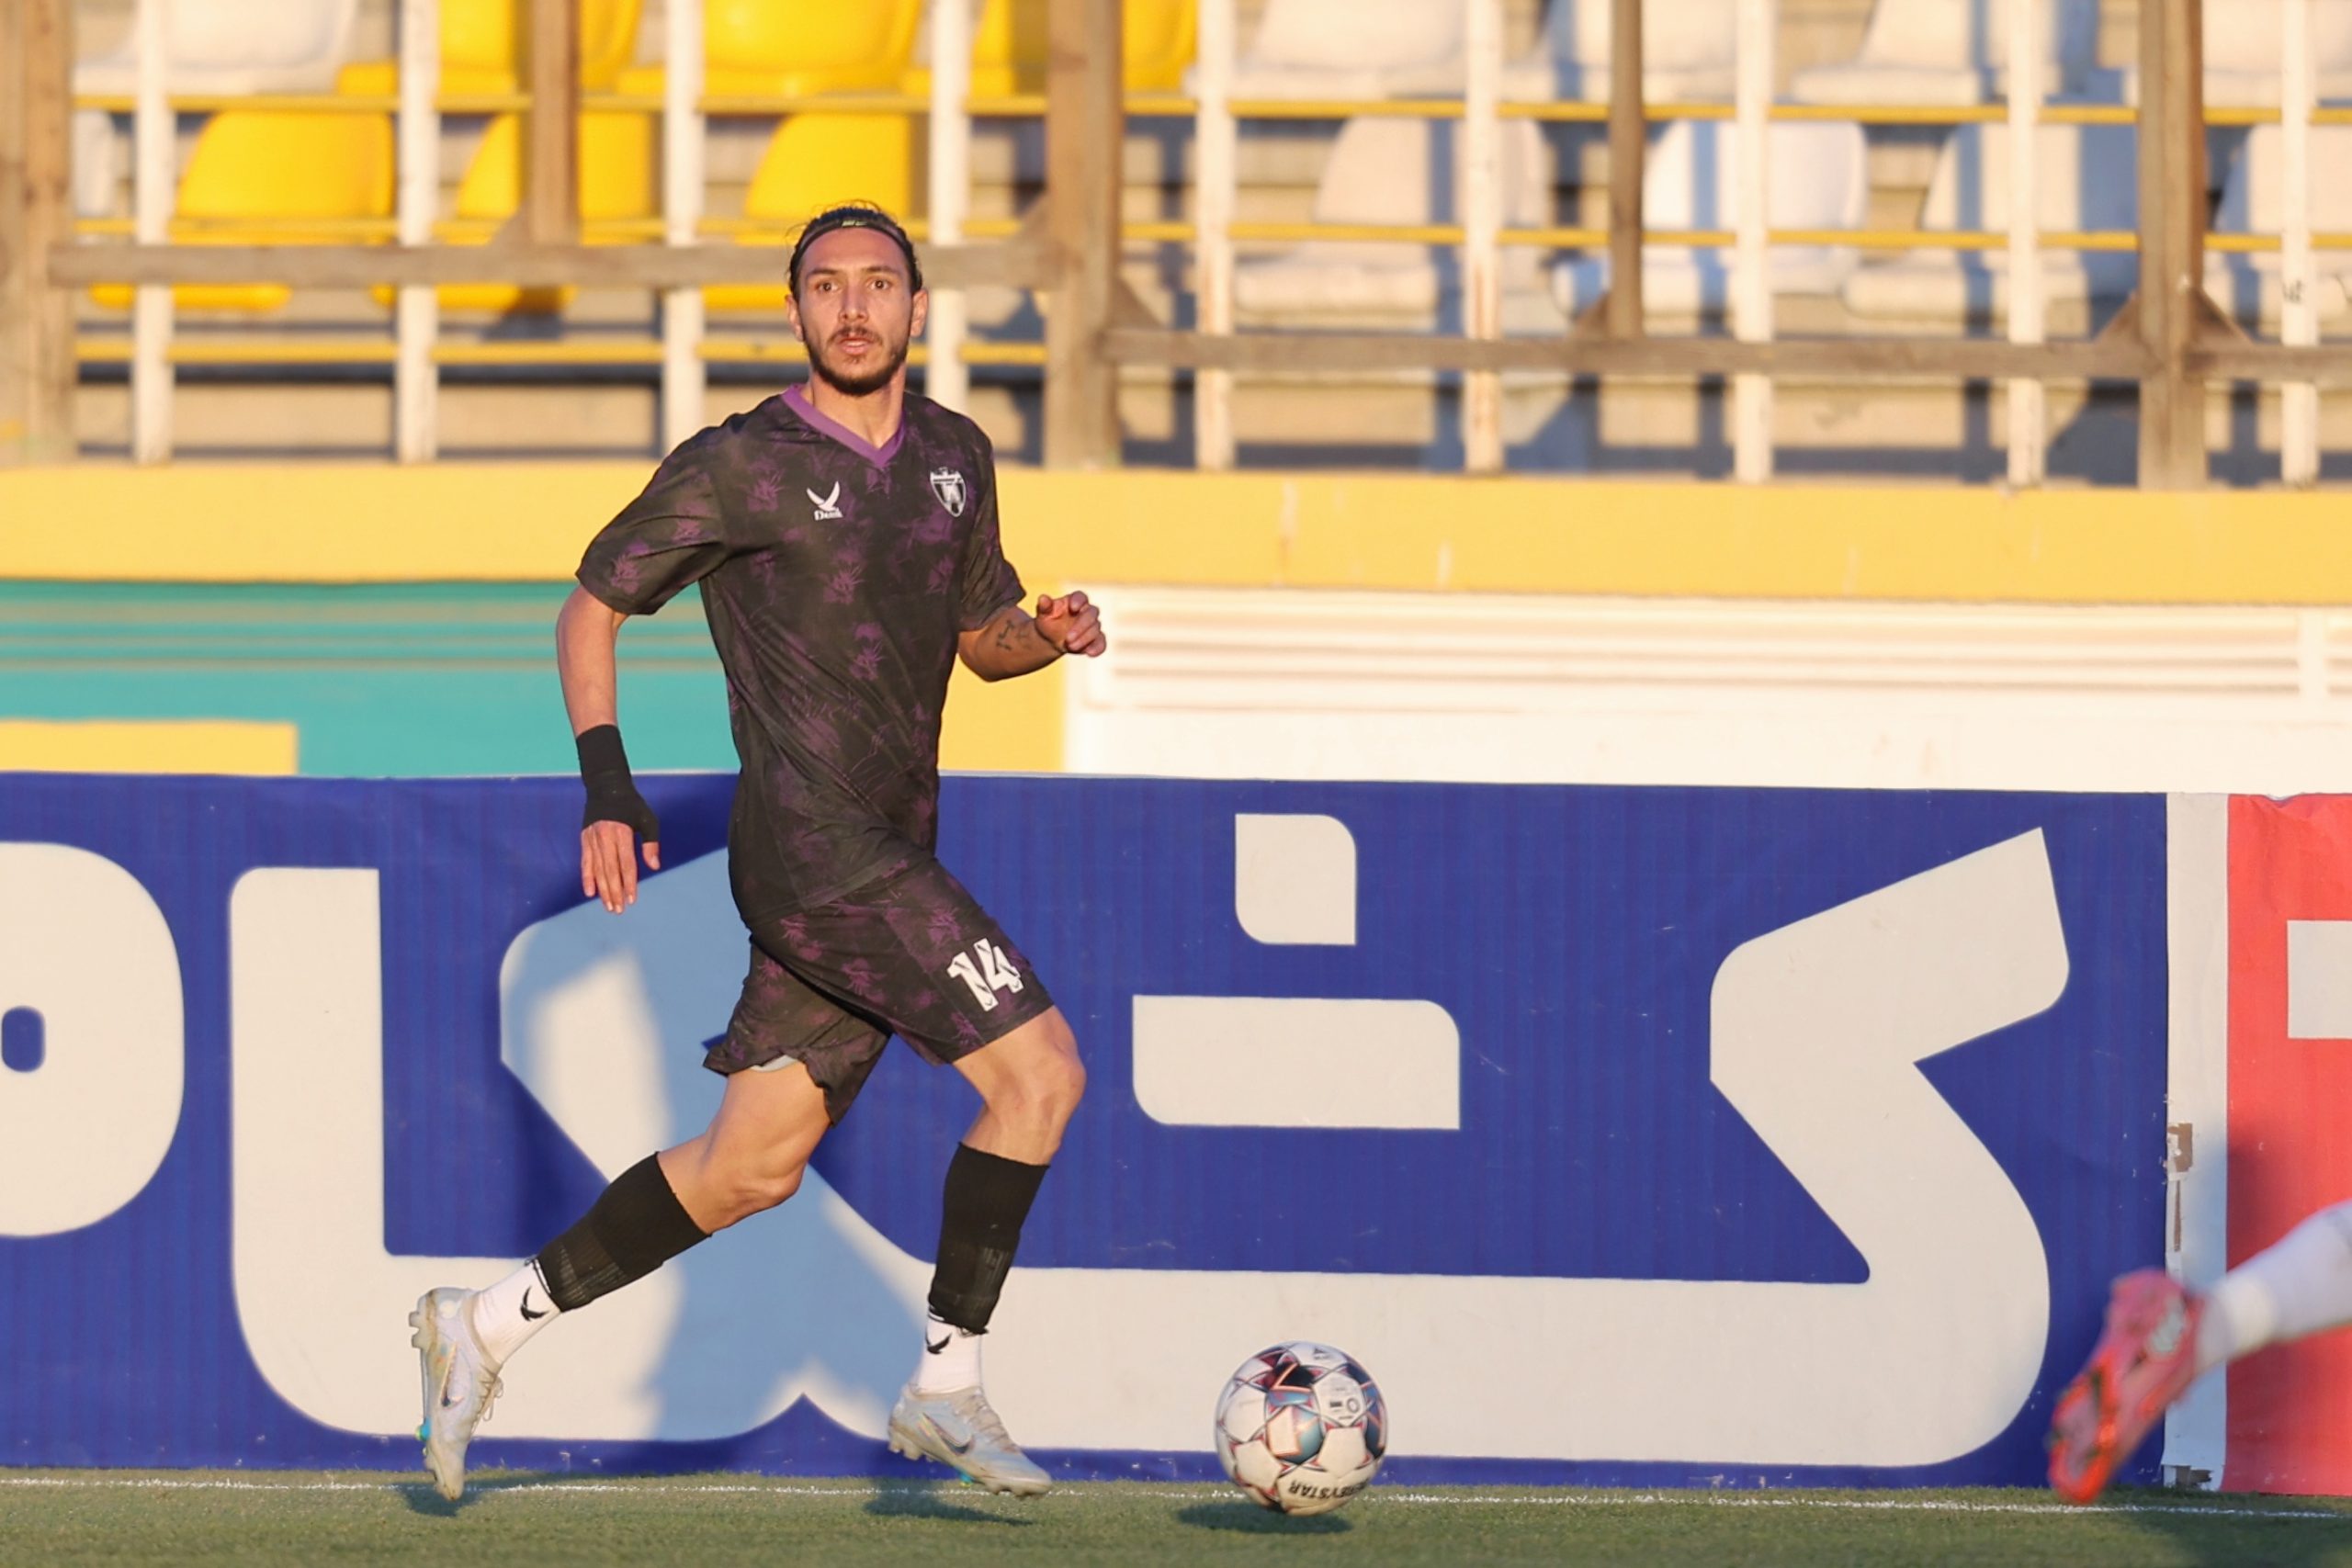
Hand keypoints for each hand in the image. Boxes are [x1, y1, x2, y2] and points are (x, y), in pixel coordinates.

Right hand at [581, 786, 660, 912]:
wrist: (605, 788)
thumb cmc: (631, 805)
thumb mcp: (647, 820)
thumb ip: (650, 843)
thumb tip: (654, 866)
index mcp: (622, 832)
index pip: (626, 864)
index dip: (629, 883)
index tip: (632, 899)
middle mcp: (605, 837)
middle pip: (610, 870)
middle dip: (614, 892)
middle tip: (618, 910)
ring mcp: (592, 839)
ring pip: (597, 869)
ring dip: (602, 889)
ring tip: (609, 906)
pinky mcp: (585, 839)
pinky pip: (586, 862)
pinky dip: (587, 877)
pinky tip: (590, 892)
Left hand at [1033, 590, 1106, 657]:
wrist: (1051, 639)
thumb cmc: (1048, 622)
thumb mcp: (1043, 614)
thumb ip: (1044, 606)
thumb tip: (1042, 598)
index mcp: (1074, 601)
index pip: (1080, 597)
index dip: (1079, 601)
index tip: (1073, 607)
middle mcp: (1086, 611)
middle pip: (1091, 613)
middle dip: (1081, 626)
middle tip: (1068, 638)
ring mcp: (1092, 625)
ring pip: (1096, 628)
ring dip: (1084, 639)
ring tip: (1070, 647)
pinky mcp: (1095, 639)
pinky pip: (1101, 642)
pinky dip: (1097, 647)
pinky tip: (1089, 653)